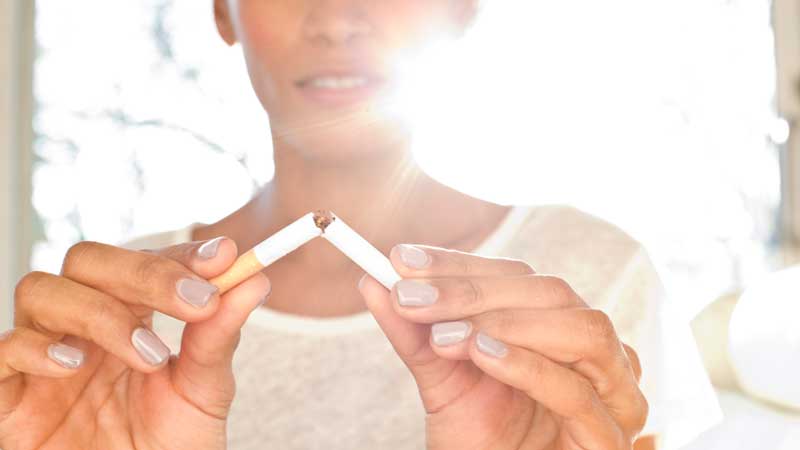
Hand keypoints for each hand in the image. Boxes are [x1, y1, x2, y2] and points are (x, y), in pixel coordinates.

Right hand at [0, 239, 269, 449]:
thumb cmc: (170, 449)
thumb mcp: (203, 392)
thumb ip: (219, 337)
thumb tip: (254, 279)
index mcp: (130, 318)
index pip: (145, 261)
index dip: (180, 254)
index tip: (224, 257)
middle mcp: (82, 327)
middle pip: (89, 260)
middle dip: (144, 273)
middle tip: (196, 302)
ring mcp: (43, 357)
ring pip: (42, 290)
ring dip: (100, 312)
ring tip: (147, 354)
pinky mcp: (10, 396)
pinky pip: (2, 351)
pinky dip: (35, 347)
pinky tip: (73, 366)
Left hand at [359, 245, 647, 449]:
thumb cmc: (478, 441)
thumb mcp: (441, 380)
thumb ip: (415, 333)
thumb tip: (372, 282)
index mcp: (558, 328)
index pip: (518, 277)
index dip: (460, 265)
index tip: (400, 259)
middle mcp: (595, 352)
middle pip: (550, 292)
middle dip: (474, 289)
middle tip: (410, 293)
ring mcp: (614, 394)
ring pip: (578, 330)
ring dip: (505, 322)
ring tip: (445, 333)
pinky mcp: (611, 439)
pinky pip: (576, 391)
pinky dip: (526, 365)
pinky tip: (480, 353)